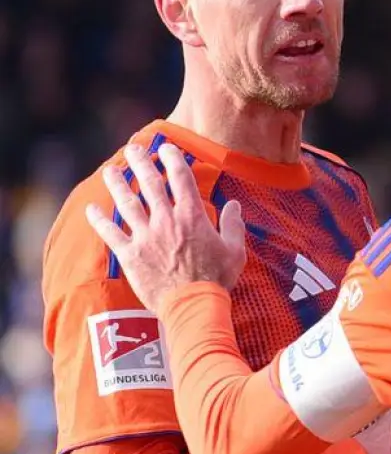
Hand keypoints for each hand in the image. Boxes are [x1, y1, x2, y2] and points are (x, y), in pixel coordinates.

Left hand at [86, 143, 247, 310]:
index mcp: (192, 216)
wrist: (193, 305)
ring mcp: (145, 237)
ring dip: (117, 185)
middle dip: (141, 163)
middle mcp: (165, 220)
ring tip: (110, 171)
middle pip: (150, 185)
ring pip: (127, 204)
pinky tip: (91, 209)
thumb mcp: (235, 250)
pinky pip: (110, 233)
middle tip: (134, 149)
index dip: (173, 160)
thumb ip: (233, 224)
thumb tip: (233, 206)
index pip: (181, 179)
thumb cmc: (217, 278)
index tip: (166, 148)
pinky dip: (99, 221)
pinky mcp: (130, 255)